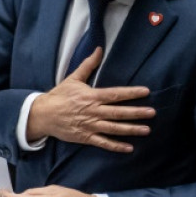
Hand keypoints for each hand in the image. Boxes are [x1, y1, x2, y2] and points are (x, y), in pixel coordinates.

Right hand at [27, 47, 153, 151]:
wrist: (43, 114)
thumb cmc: (59, 95)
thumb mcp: (73, 78)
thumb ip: (88, 64)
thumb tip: (99, 49)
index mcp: (91, 96)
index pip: (115, 94)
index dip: (131, 93)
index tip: (146, 92)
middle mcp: (93, 111)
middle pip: (118, 112)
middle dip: (136, 113)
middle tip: (152, 113)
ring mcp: (90, 125)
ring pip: (114, 129)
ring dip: (131, 130)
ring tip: (146, 130)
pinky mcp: (86, 137)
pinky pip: (103, 143)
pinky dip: (116, 146)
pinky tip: (129, 148)